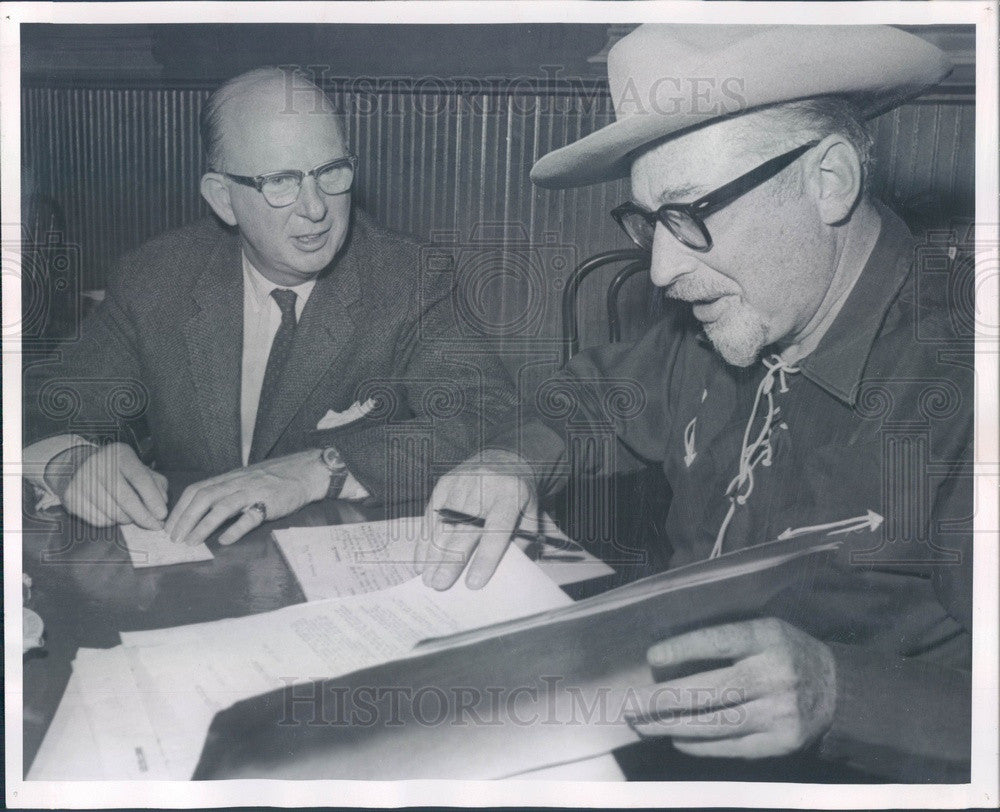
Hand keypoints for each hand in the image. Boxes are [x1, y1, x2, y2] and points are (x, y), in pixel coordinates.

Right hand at [56, 442, 167, 528]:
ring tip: (131, 515)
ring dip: (127, 519)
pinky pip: (98, 519)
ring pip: (113, 512)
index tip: (162, 514)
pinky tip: (112, 512)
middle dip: (143, 516)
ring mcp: (82, 481)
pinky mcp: (71, 497)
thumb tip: (162, 502)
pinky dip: (110, 521)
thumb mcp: (139, 468)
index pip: (140, 478)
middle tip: (154, 525)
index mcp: (120, 454)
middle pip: (126, 499)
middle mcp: (98, 464)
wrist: (77, 466)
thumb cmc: (118, 470)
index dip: (153, 499)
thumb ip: (156, 483)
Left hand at [164, 450, 327, 546]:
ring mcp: (253, 492)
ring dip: (203, 525)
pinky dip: (236, 529)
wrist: (304, 472)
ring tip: (192, 542)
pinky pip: (250, 517)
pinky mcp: (269, 503)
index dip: (180, 508)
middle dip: (185, 518)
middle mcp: (237, 483)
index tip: (168, 527)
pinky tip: (225, 541)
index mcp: (229, 478)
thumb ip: (226, 493)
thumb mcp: (245, 480)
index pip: (196, 490)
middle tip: (174, 538)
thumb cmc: (274, 479)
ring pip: (222, 507)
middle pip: (204, 497)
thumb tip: (202, 513)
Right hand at [417, 449, 536, 589]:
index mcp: (510, 495)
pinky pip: (431, 514)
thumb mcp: (530, 513)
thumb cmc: (517, 495)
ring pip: (444, 522)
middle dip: (451, 559)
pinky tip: (421, 559)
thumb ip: (520, 540)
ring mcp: (461, 482)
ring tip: (427, 578)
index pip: (496, 529)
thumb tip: (501, 570)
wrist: (504, 457)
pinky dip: (424, 539)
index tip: (474, 583)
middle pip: (465, 527)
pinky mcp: (444, 483)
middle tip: (439, 585)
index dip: (485, 557)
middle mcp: (484, 487)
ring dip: (433, 553)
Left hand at [629, 618, 836, 757]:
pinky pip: (731, 746)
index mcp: (769, 638)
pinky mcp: (781, 743)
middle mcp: (774, 675)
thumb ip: (726, 640)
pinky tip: (675, 738)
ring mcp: (779, 713)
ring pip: (715, 724)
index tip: (652, 658)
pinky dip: (699, 744)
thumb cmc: (786, 653)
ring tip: (643, 725)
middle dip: (663, 700)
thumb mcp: (765, 630)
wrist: (839, 691)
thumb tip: (669, 661)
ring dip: (671, 726)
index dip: (683, 649)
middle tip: (630, 704)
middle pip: (710, 690)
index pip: (719, 642)